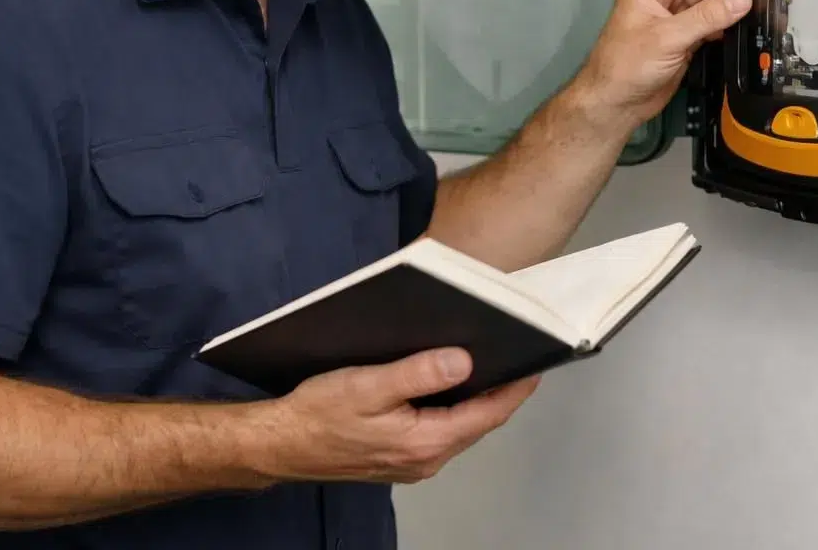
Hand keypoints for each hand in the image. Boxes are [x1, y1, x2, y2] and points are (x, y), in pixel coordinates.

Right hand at [256, 348, 538, 484]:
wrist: (281, 444)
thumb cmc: (319, 414)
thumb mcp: (369, 385)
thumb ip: (418, 373)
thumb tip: (464, 362)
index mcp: (426, 442)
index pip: (488, 414)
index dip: (515, 388)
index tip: (536, 362)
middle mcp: (426, 459)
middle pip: (478, 422)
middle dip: (499, 391)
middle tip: (514, 354)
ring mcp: (413, 462)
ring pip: (459, 427)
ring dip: (474, 399)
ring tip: (486, 363)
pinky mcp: (399, 458)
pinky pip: (439, 430)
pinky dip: (451, 408)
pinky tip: (446, 384)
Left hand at [576, 0, 751, 128]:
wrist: (616, 104)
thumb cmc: (628, 64)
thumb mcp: (668, 36)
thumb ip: (707, 17)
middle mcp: (660, 1)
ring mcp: (671, 22)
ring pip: (701, 0)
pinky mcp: (681, 43)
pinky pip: (706, 24)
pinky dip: (722, 21)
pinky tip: (741, 19)